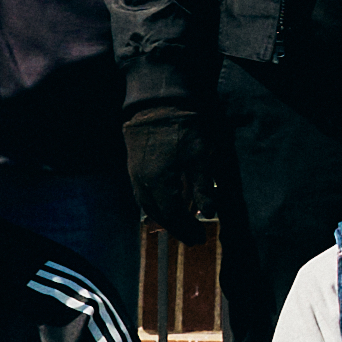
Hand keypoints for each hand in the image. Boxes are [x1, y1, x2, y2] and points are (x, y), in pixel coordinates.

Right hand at [122, 98, 223, 237]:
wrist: (157, 104)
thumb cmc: (182, 128)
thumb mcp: (199, 157)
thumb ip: (203, 187)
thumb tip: (208, 214)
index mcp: (158, 183)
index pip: (173, 215)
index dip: (186, 229)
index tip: (200, 238)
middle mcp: (142, 183)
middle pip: (158, 215)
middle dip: (175, 228)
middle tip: (191, 237)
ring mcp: (135, 175)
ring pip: (147, 206)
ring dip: (164, 219)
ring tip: (179, 226)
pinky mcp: (134, 168)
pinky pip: (142, 195)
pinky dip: (155, 206)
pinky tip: (165, 205)